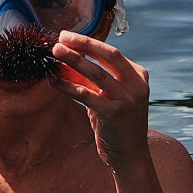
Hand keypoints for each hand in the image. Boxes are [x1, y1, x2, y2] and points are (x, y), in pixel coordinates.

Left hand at [50, 31, 150, 171]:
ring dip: (74, 60)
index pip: (112, 53)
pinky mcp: (114, 113)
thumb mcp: (111, 97)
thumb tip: (69, 61)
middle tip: (62, 37)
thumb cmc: (118, 124)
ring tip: (56, 52)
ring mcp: (127, 99)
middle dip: (85, 43)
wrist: (130, 155)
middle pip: (109, 55)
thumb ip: (95, 81)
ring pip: (97, 73)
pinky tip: (54, 81)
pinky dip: (68, 86)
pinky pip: (86, 95)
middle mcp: (136, 85)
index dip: (89, 43)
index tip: (68, 37)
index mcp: (138, 76)